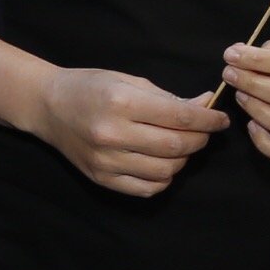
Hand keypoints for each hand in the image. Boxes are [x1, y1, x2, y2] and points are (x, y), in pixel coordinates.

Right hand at [30, 64, 228, 195]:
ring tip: (182, 146)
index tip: (221, 119)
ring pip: (165, 170)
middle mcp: (113, 134)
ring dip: (184, 159)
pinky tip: (163, 163)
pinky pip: (147, 188)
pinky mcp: (102, 178)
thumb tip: (204, 106)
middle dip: (200, 139)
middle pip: (175, 146)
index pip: (179, 116)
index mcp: (122, 102)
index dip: (207, 119)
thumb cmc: (90, 87)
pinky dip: (164, 178)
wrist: (48, 106)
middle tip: (204, 132)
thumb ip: (167, 97)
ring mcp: (106, 160)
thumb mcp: (128, 81)